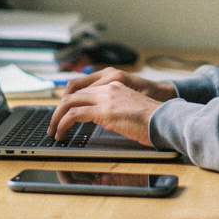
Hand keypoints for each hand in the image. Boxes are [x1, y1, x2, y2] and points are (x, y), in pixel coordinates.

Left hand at [47, 68, 176, 144]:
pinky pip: (74, 115)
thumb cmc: (152, 120)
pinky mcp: (105, 111)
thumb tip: (100, 120)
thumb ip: (113, 109)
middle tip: (52, 125)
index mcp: (114, 84)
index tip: (61, 114)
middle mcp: (108, 87)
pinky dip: (63, 124)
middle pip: (71, 93)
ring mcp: (106, 97)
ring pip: (69, 102)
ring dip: (56, 118)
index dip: (67, 100)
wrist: (166, 120)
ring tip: (53, 132)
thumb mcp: (128, 109)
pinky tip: (61, 134)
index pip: (82, 87)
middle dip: (57, 110)